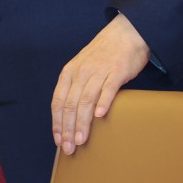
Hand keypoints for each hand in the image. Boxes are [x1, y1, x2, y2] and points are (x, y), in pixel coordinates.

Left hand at [51, 13, 149, 154]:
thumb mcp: (82, 67)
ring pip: (86, 100)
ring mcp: (99, 71)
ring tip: (81, 140)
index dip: (57, 123)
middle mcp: (81, 72)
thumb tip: (70, 116)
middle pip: (70, 105)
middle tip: (69, 148)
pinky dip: (103, 102)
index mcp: (69, 72)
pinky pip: (108, 88)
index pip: (58, 101)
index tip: (58, 141)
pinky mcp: (117, 71)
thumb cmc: (103, 54)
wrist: (126, 33)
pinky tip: (100, 116)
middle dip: (68, 129)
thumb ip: (76, 87)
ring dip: (82, 123)